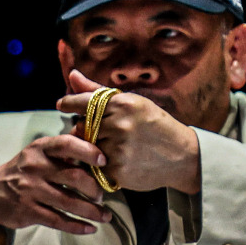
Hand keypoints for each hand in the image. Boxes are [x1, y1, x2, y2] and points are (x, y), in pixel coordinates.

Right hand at [0, 134, 112, 234]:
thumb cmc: (23, 171)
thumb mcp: (37, 153)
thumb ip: (62, 151)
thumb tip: (97, 149)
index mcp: (39, 149)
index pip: (66, 145)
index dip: (88, 151)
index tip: (104, 161)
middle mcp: (34, 168)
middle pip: (74, 177)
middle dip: (94, 189)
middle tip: (101, 196)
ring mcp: (30, 191)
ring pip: (69, 203)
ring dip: (92, 211)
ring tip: (105, 216)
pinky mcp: (28, 211)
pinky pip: (58, 220)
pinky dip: (77, 226)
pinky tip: (90, 228)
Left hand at [56, 70, 200, 193]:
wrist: (183, 156)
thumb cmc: (155, 125)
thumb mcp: (132, 103)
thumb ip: (98, 91)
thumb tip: (72, 75)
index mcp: (123, 104)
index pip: (83, 101)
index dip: (69, 102)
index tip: (62, 104)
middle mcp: (119, 125)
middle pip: (81, 127)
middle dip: (87, 129)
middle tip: (105, 132)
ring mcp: (117, 148)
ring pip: (86, 147)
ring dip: (93, 147)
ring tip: (117, 146)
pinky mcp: (116, 170)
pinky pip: (94, 165)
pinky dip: (101, 163)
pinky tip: (120, 159)